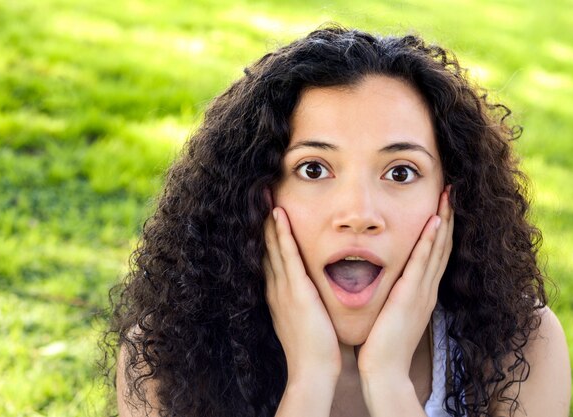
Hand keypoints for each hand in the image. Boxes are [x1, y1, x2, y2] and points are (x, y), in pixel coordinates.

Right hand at [263, 206, 341, 383]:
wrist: (312, 371)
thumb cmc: (314, 348)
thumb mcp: (303, 320)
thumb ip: (301, 303)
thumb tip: (306, 292)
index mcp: (278, 294)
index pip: (270, 256)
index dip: (267, 233)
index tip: (266, 211)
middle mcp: (275, 287)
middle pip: (266, 246)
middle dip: (262, 220)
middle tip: (259, 194)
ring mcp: (283, 287)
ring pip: (273, 245)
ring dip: (269, 219)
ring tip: (265, 195)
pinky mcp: (296, 290)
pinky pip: (288, 256)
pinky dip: (281, 234)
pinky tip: (279, 215)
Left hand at [357, 187, 453, 381]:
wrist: (384, 369)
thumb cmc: (382, 343)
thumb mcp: (391, 312)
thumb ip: (393, 294)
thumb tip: (385, 278)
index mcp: (420, 292)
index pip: (434, 253)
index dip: (439, 228)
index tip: (441, 204)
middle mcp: (426, 289)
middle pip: (441, 245)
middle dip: (447, 216)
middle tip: (451, 189)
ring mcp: (422, 292)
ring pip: (437, 248)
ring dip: (443, 220)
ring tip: (448, 194)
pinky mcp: (411, 296)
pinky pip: (423, 263)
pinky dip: (430, 241)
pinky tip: (434, 222)